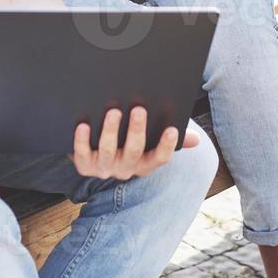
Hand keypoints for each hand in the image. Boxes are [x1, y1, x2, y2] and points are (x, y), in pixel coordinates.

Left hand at [71, 106, 200, 179]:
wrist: (95, 157)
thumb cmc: (129, 143)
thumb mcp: (151, 142)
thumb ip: (174, 140)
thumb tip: (196, 139)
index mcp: (145, 163)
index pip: (160, 159)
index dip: (166, 146)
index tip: (172, 129)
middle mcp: (126, 168)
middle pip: (134, 151)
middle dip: (136, 131)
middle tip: (138, 109)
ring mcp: (105, 168)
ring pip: (108, 151)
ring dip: (110, 132)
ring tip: (113, 111)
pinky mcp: (85, 165)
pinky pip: (82, 156)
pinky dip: (81, 141)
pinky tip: (83, 125)